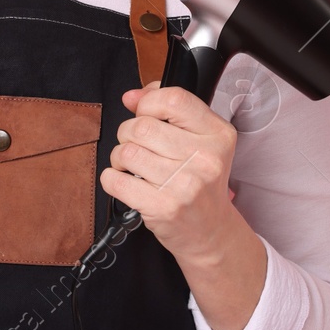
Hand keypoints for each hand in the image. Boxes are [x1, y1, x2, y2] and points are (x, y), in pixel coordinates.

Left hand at [101, 80, 240, 264]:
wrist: (211, 232)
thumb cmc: (201, 182)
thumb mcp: (200, 141)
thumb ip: (168, 110)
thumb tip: (131, 96)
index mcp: (218, 135)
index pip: (174, 99)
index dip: (149, 102)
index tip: (144, 113)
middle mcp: (206, 158)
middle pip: (142, 126)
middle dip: (128, 133)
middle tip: (136, 145)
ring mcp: (185, 185)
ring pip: (126, 151)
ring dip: (119, 157)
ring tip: (132, 166)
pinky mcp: (164, 208)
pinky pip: (116, 180)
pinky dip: (111, 178)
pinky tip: (125, 181)